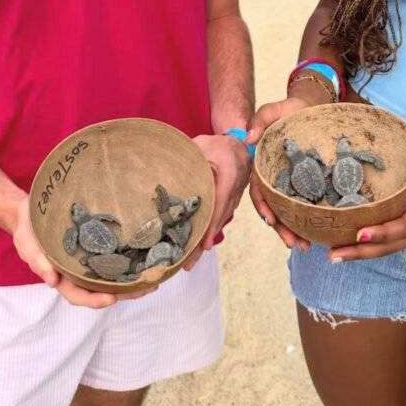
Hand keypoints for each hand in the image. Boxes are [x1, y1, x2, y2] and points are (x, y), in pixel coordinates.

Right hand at [10, 196, 154, 306]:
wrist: (30, 211)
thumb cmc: (28, 232)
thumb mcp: (28, 246)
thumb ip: (39, 261)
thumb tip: (52, 281)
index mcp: (62, 278)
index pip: (79, 295)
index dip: (95, 300)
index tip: (111, 299)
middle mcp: (78, 273)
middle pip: (102, 289)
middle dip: (124, 292)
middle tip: (146, 289)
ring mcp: (89, 260)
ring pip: (112, 274)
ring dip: (132, 278)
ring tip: (154, 277)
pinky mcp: (96, 245)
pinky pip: (113, 254)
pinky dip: (128, 257)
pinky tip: (145, 255)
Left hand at [186, 133, 251, 269]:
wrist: (240, 142)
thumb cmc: (217, 143)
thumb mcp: (201, 146)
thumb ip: (188, 160)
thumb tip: (165, 174)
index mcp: (229, 174)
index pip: (219, 203)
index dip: (210, 225)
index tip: (203, 245)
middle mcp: (235, 188)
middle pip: (219, 218)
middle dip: (204, 242)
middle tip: (188, 263)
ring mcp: (236, 196)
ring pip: (220, 220)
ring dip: (206, 239)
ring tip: (190, 260)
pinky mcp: (232, 199)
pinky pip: (221, 216)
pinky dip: (211, 229)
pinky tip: (199, 242)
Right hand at [245, 95, 314, 251]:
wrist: (311, 105)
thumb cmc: (289, 109)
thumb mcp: (273, 110)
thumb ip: (259, 120)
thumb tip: (249, 139)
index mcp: (262, 165)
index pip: (259, 190)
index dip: (263, 207)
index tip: (271, 221)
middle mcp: (275, 177)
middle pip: (274, 207)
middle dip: (282, 228)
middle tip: (295, 244)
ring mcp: (291, 181)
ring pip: (289, 210)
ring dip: (295, 229)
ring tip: (306, 246)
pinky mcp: (308, 180)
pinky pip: (306, 201)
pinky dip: (309, 217)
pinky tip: (318, 231)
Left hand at [327, 141, 405, 261]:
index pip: (403, 227)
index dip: (382, 233)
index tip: (360, 234)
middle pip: (389, 246)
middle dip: (362, 252)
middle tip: (334, 254)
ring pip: (384, 248)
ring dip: (359, 253)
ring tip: (333, 255)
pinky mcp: (402, 230)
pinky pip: (383, 242)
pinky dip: (364, 246)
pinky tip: (343, 245)